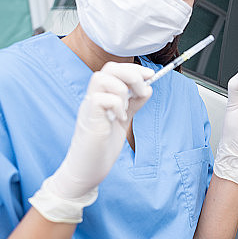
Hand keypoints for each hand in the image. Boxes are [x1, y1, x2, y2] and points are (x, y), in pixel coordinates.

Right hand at [30, 62, 153, 221]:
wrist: (87, 170)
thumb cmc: (101, 147)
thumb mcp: (123, 120)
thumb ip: (133, 104)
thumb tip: (148, 89)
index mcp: (101, 95)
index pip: (114, 69)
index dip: (134, 68)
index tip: (150, 75)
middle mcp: (93, 98)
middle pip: (109, 68)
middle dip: (131, 73)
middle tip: (142, 90)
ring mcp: (89, 107)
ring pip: (101, 78)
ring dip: (122, 89)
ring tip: (128, 108)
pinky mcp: (89, 119)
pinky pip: (101, 98)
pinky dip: (116, 105)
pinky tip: (120, 118)